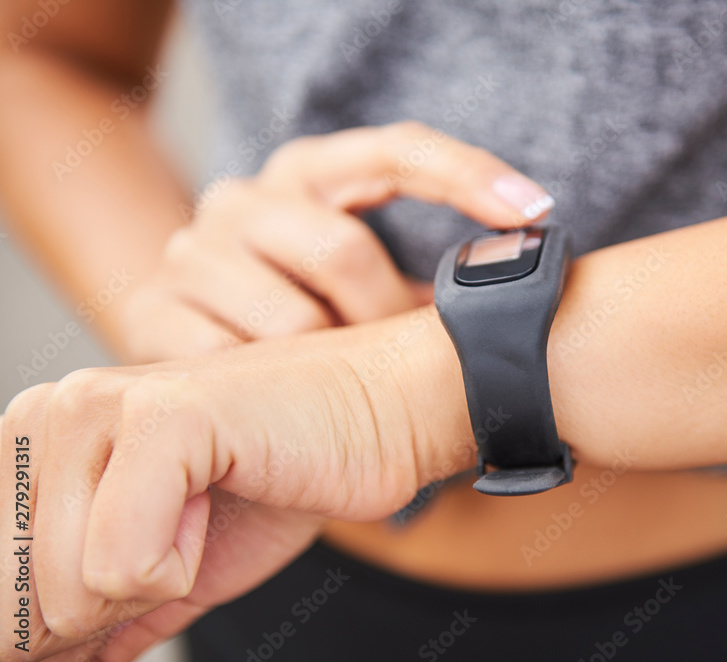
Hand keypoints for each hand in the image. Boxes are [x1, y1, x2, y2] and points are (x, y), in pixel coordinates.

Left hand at [0, 307, 472, 661]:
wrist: (381, 413)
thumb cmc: (284, 477)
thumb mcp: (168, 567)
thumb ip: (97, 618)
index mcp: (37, 442)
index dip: (54, 630)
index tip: (125, 598)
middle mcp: (50, 413)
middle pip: (15, 599)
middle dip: (95, 617)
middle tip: (174, 555)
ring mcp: (101, 406)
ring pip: (66, 588)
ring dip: (149, 588)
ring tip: (201, 519)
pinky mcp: (163, 416)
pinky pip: (124, 564)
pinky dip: (180, 568)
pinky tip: (214, 508)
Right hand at [118, 121, 553, 362]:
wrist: (183, 330)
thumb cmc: (301, 308)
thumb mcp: (360, 283)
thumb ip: (422, 292)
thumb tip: (515, 325)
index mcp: (308, 170)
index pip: (396, 151)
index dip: (467, 177)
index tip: (534, 213)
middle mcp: (246, 196)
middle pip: (340, 249)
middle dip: (382, 317)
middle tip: (396, 359)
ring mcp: (193, 251)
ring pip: (292, 320)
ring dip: (331, 366)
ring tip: (340, 386)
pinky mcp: (152, 312)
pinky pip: (235, 363)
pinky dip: (276, 393)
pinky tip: (289, 404)